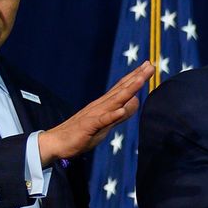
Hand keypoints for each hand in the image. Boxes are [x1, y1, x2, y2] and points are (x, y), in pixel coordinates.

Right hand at [38, 62, 154, 164]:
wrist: (56, 142)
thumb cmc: (82, 133)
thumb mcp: (106, 124)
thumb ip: (120, 114)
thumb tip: (135, 102)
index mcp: (105, 104)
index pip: (122, 88)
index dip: (136, 77)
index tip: (149, 65)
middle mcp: (100, 106)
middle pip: (121, 89)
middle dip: (137, 77)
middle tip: (151, 65)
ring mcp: (94, 115)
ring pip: (114, 101)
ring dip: (128, 90)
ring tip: (141, 80)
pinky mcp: (88, 126)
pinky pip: (101, 121)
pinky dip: (112, 116)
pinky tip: (121, 111)